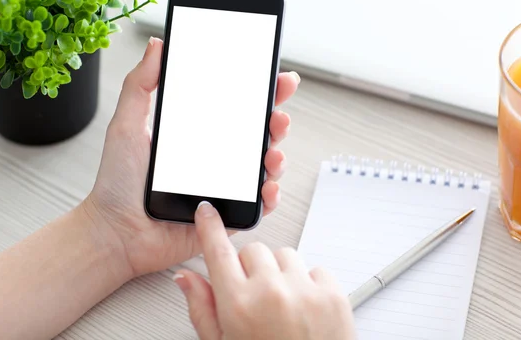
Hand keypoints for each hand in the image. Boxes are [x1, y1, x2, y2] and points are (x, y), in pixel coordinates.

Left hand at [83, 37, 299, 276]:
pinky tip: (267, 186)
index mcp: (197, 134)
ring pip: (263, 167)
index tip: (276, 77)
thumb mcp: (126, 124)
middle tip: (278, 114)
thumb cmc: (117, 182)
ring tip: (272, 152)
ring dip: (277, 156)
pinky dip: (269, 196)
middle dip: (276, 121)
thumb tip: (158, 45)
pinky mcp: (226, 215)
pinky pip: (257, 205)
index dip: (260, 92)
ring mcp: (224, 186)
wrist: (115, 231)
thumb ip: (141, 84)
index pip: (235, 107)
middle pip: (258, 134)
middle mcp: (215, 157)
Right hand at [172, 202, 355, 339]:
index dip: (210, 227)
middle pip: (254, 250)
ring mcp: (305, 291)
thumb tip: (186, 277)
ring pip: (285, 254)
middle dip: (250, 267)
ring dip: (281, 272)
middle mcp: (271, 292)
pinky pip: (316, 268)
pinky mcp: (333, 294)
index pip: (217, 250)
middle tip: (255, 295)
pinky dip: (309, 284)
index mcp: (238, 305)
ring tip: (283, 305)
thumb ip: (202, 308)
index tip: (208, 212)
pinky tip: (304, 309)